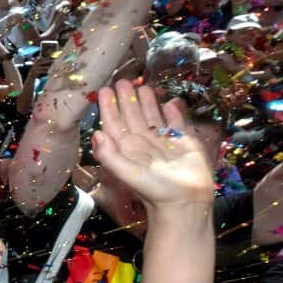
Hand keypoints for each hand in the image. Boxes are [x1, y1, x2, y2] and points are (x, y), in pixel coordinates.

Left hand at [91, 80, 214, 209]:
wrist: (186, 201)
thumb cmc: (155, 189)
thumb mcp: (127, 172)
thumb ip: (109, 155)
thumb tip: (96, 133)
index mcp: (127, 149)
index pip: (114, 124)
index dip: (109, 107)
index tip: (105, 89)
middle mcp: (143, 143)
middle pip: (132, 116)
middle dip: (126, 99)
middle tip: (123, 80)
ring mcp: (163, 142)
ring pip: (152, 117)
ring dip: (147, 102)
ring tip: (142, 85)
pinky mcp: (184, 142)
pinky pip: (176, 124)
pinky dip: (172, 113)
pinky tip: (169, 102)